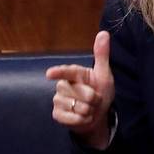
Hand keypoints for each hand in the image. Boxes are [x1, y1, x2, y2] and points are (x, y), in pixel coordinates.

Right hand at [46, 30, 115, 148]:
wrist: (98, 115)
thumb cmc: (100, 92)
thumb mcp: (104, 74)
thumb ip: (101, 55)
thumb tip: (103, 33)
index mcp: (74, 73)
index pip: (66, 71)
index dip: (58, 72)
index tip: (49, 74)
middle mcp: (63, 85)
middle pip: (78, 92)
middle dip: (93, 99)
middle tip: (95, 99)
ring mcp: (58, 100)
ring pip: (75, 107)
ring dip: (88, 111)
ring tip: (89, 109)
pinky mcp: (57, 114)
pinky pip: (70, 118)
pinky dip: (82, 120)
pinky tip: (84, 118)